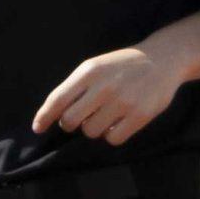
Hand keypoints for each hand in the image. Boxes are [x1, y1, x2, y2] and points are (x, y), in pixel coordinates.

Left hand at [32, 45, 181, 146]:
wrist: (162, 59)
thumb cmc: (122, 65)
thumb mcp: (95, 66)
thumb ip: (75, 87)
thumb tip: (55, 114)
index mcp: (89, 72)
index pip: (58, 99)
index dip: (44, 116)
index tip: (37, 128)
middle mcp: (104, 87)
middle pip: (70, 121)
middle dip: (70, 124)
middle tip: (78, 119)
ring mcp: (123, 102)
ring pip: (91, 132)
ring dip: (92, 129)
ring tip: (103, 116)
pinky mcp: (140, 116)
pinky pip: (113, 139)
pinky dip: (111, 135)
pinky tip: (117, 123)